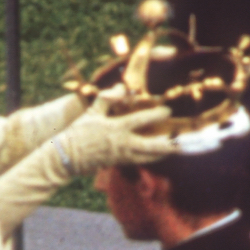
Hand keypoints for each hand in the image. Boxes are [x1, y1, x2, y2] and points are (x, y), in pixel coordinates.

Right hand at [55, 95, 175, 175]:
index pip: (140, 120)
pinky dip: (151, 157)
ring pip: (147, 157)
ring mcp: (122, 156)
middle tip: (181, 141)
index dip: (156, 115)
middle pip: (150, 146)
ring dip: (163, 153)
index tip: (168, 111)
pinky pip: (140, 160)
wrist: (67, 156)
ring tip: (176, 149)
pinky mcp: (120, 163)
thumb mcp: (92, 112)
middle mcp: (122, 144)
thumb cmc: (79, 132)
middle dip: (167, 144)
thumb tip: (121, 86)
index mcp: (116, 128)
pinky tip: (159, 154)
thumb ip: (108, 99)